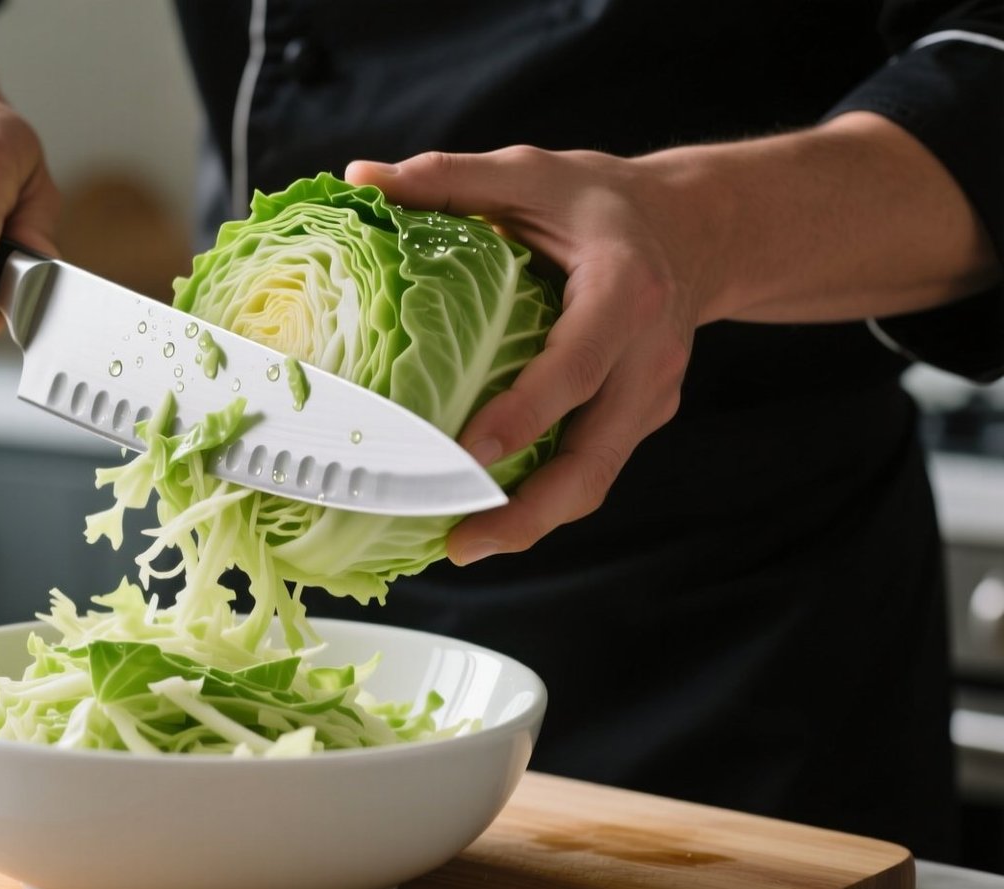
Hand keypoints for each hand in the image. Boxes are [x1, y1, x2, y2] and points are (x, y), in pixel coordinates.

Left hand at [347, 149, 705, 563]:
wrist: (696, 228)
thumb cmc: (600, 201)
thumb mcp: (531, 173)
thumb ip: (449, 178)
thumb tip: (361, 180)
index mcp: (623, 293)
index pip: (576, 366)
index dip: (525, 414)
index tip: (469, 452)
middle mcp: (648, 357)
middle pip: (596, 456)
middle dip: (531, 510)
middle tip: (461, 541)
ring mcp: (651, 397)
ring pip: (597, 479)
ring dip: (533, 522)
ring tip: (463, 546)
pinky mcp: (643, 418)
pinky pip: (593, 469)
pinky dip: (545, 500)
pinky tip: (488, 515)